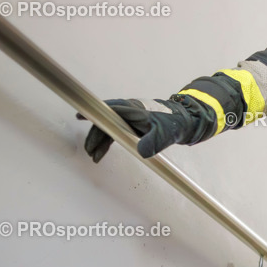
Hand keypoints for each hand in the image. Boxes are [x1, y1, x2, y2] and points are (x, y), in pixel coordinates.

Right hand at [76, 98, 199, 162]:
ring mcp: (129, 119)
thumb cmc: (175, 123)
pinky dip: (107, 143)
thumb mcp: (166, 133)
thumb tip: (141, 151)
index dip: (94, 112)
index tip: (80, 115)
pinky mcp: (131, 126)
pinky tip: (101, 153)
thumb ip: (154, 141)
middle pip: (105, 122)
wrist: (185, 122)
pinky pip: (114, 133)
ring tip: (95, 157)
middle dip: (95, 136)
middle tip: (90, 151)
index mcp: (134, 109)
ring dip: (100, 142)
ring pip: (108, 129)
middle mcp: (128, 112)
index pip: (109, 109)